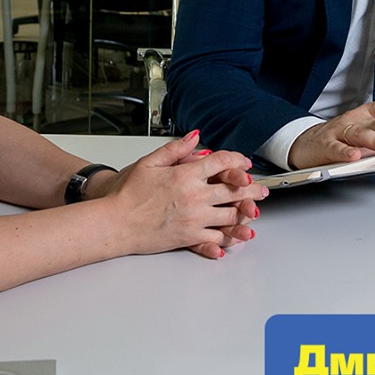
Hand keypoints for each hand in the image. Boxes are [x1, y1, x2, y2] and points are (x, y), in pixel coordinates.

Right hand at [103, 131, 267, 258]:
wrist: (114, 223)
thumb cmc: (128, 194)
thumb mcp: (149, 163)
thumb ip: (175, 149)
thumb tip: (195, 136)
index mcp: (186, 175)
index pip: (221, 163)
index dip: (237, 161)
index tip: (244, 164)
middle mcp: (194, 197)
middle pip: (234, 191)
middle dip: (251, 190)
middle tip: (260, 190)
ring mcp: (194, 219)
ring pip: (230, 216)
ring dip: (245, 214)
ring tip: (253, 213)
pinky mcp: (189, 237)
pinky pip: (216, 238)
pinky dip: (228, 238)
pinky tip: (235, 236)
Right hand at [288, 98, 374, 169]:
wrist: (309, 144)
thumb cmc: (344, 137)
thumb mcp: (371, 130)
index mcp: (368, 115)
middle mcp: (356, 120)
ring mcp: (340, 132)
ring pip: (360, 135)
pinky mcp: (326, 146)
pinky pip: (336, 148)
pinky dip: (345, 152)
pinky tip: (354, 156)